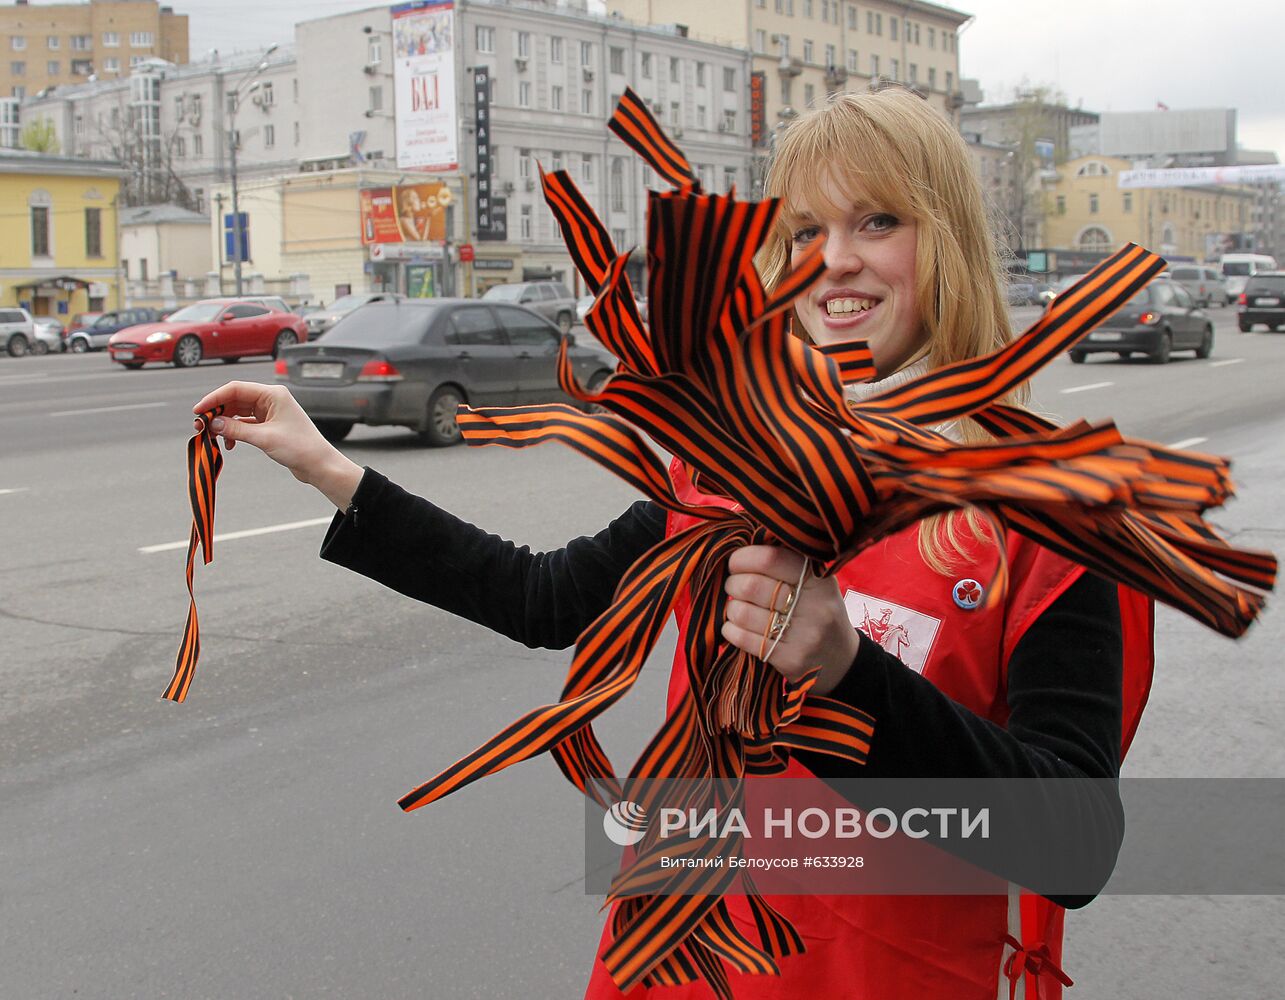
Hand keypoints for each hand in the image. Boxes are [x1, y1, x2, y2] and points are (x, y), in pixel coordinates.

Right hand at [191, 381, 362, 509]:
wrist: (319, 465)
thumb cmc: (300, 448)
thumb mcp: (264, 438)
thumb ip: (236, 430)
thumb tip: (213, 424)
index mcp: (273, 394)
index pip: (235, 389)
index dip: (214, 399)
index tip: (198, 411)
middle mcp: (271, 399)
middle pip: (234, 400)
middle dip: (216, 413)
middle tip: (200, 427)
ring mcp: (270, 412)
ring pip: (238, 413)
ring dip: (224, 424)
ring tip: (211, 437)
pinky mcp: (269, 425)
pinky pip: (245, 424)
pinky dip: (234, 432)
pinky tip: (229, 444)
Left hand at [721, 545, 859, 695]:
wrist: (841, 660)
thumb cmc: (818, 612)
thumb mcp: (815, 584)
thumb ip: (786, 565)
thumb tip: (741, 549)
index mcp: (819, 580)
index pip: (771, 559)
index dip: (744, 558)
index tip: (735, 562)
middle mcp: (815, 606)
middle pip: (752, 586)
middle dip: (733, 584)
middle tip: (734, 586)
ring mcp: (804, 635)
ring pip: (743, 613)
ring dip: (732, 608)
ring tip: (737, 607)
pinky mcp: (790, 659)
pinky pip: (743, 639)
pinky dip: (731, 629)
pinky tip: (736, 627)